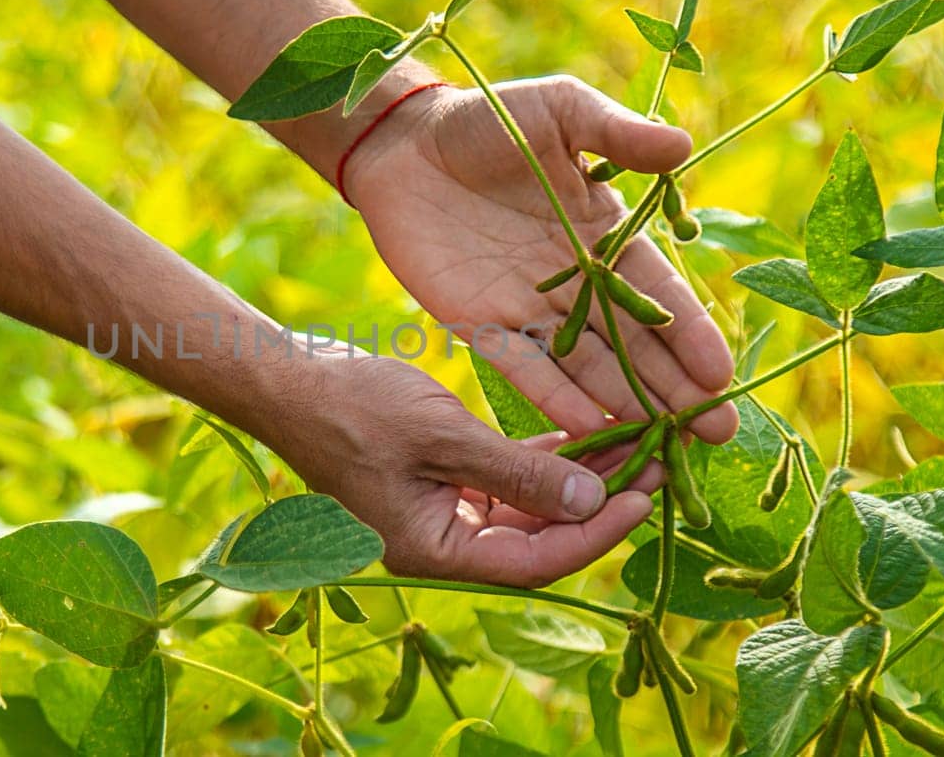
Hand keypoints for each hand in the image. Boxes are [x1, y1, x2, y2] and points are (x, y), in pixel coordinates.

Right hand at [263, 352, 662, 587]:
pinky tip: (584, 434)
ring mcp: (439, 512)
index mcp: (433, 550)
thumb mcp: (441, 436)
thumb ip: (519, 473)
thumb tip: (594, 504)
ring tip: (636, 443)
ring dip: (578, 479)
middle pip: (538, 538)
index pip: (535, 561)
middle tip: (659, 462)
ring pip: (527, 508)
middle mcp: (440, 542)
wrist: (285, 381)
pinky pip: (504, 481)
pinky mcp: (439, 479)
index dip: (596, 534)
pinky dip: (543, 461)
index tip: (646, 497)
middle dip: (599, 503)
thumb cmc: (352, 407)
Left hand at [342, 77, 738, 442]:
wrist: (404, 143)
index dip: (690, 332)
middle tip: (717, 433)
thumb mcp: (561, 110)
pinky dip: (557, 399)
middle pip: (635, 344)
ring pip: (589, 366)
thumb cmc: (488, 117)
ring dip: (627, 405)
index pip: (658, 292)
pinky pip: (526, 369)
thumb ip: (617, 134)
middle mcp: (577, 281)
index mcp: (605, 232)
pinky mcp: (482, 325)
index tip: (721, 374)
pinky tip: (590, 431)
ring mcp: (531, 308)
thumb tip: (683, 146)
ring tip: (666, 446)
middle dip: (677, 389)